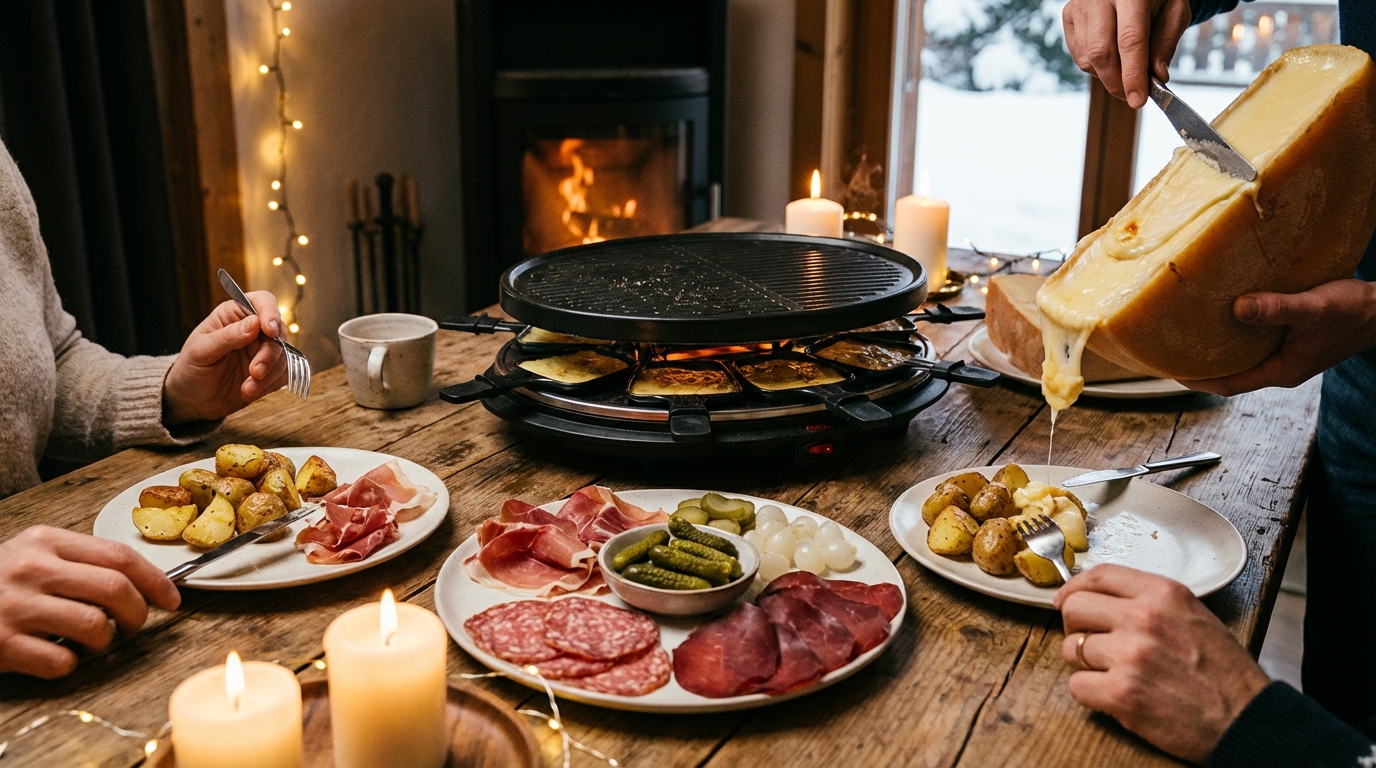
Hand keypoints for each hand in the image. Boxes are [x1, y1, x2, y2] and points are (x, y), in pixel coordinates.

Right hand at [0, 527, 180, 677]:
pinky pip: (62, 661)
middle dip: (138, 614)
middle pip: (115, 590)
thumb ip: (79, 562)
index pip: (120, 556)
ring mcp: (14, 606)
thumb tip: (144, 583)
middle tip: (134, 626)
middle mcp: (31, 569)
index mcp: (45, 541)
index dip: (156, 580)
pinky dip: (70, 664)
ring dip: (104, 641)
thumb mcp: (33, 556)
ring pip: (95, 626)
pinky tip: (56, 655)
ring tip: (90, 640)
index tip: (173, 600)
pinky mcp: (0, 644)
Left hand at [163, 291, 287, 423]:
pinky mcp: (270, 371)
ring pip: (284, 355)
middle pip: (279, 331)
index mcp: (234, 315)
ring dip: (270, 373)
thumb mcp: (201, 351)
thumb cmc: (190, 369)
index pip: (262, 302)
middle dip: (270, 354)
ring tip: (247, 389)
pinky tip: (250, 391)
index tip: (270, 331)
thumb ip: (228, 336)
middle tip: (255, 372)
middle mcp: (253, 330)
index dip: (270, 313)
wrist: (192, 401)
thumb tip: (255, 323)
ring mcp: (263, 351)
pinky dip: (270, 384)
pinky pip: (284, 374)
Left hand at [1054, 565, 1269, 763]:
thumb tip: (1100, 599)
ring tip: (1117, 674)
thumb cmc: (1224, 673)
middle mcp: (1144, 618)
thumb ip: (1148, 602)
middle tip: (1093, 644)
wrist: (1248, 721)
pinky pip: (1076, 686)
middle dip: (1076, 628)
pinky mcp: (1122, 693)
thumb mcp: (1193, 616)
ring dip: (1086, 665)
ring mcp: (1131, 655)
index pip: (1098, 575)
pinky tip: (1116, 696)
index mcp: (1163, 594)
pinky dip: (1091, 694)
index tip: (1065, 600)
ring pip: (1070, 649)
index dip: (1073, 588)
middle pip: (1074, 608)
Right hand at [1062, 0, 1192, 107]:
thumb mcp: (1175, 12)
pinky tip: (1111, 57)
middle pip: (1101, 52)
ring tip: (1126, 68)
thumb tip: (1156, 77)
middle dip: (1117, 82)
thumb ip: (1166, 43)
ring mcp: (1080, 5)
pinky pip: (1079, 55)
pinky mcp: (1069, 15)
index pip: (1129, 40)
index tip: (1139, 100)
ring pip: (1088, 58)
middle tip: (1133, 96)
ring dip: (1108, 75)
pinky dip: (1095, 66)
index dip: (1133, 74)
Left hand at [1180, 279, 1375, 395]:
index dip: (1195, 380)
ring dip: (1216, 348)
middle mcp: (1280, 367)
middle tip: (1167, 349)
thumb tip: (1238, 308)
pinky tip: (1224, 315)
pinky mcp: (1291, 341)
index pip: (1227, 385)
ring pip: (1241, 357)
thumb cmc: (1354, 311)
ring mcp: (1286, 356)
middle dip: (1199, 365)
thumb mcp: (1313, 308)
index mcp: (1281, 371)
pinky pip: (1254, 342)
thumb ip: (1277, 309)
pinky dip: (1235, 334)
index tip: (1167, 369)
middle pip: (1229, 373)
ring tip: (1186, 332)